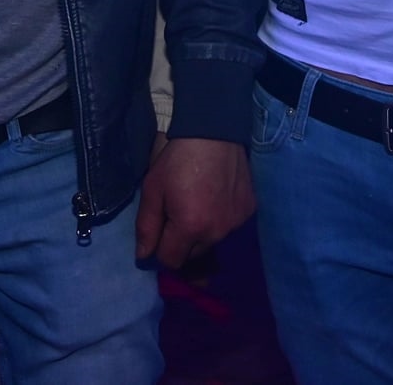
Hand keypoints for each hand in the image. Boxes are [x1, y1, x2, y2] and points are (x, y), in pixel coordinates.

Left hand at [134, 136, 252, 268]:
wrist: (214, 132)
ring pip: (211, 241)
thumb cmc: (177, 160)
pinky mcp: (248, 211)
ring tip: (198, 204)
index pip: (171, 261)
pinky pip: (228, 226)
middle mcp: (216, 232)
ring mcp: (236, 223)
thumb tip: (144, 257)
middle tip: (177, 214)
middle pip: (192, 255)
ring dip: (201, 232)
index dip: (160, 251)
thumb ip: (147, 227)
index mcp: (190, 228)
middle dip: (181, 242)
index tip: (158, 234)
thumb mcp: (153, 190)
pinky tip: (215, 198)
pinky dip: (219, 219)